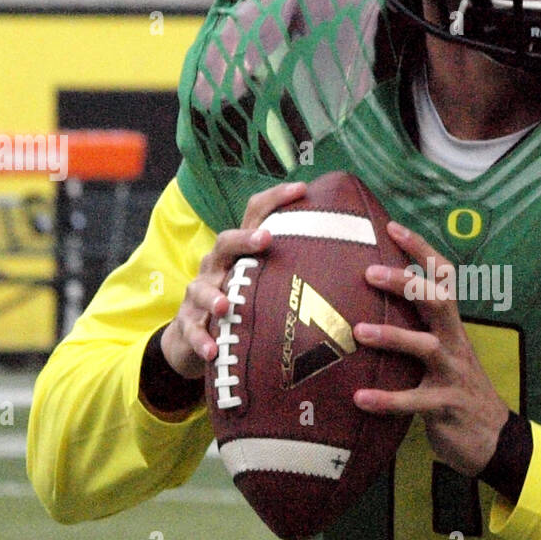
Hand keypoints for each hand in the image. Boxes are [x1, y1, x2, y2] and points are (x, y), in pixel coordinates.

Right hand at [160, 181, 306, 378]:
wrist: (193, 337)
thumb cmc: (240, 302)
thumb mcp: (263, 282)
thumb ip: (294, 269)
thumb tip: (351, 261)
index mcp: (239, 251)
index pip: (254, 214)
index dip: (275, 199)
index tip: (301, 188)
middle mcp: (217, 266)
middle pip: (226, 243)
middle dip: (245, 239)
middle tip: (266, 238)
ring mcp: (199, 294)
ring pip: (202, 288)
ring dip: (214, 296)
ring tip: (225, 306)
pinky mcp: (189, 325)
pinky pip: (192, 331)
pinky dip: (202, 340)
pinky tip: (212, 350)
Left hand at [353, 223, 509, 476]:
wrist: (495, 440)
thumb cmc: (456, 392)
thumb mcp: (441, 355)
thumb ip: (415, 332)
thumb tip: (367, 310)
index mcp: (452, 326)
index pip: (442, 278)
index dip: (422, 250)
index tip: (392, 227)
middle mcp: (455, 343)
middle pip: (437, 301)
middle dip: (407, 283)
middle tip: (370, 272)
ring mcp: (452, 374)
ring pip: (425, 346)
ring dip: (392, 336)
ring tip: (358, 331)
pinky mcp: (446, 406)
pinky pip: (414, 401)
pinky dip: (386, 399)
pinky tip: (360, 398)